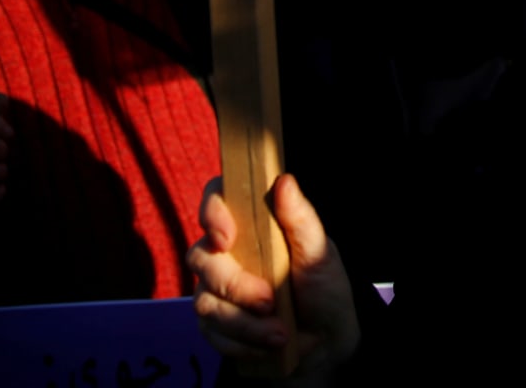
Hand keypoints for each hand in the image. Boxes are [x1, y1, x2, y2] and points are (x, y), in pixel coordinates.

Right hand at [190, 174, 359, 372]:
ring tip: (280, 333)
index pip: (216, 199)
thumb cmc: (323, 289)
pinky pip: (210, 332)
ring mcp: (214, 288)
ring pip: (204, 300)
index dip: (212, 213)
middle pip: (201, 256)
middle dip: (236, 285)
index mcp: (253, 224)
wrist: (324, 342)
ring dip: (244, 322)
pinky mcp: (212, 323)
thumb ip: (300, 220)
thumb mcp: (319, 254)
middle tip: (270, 302)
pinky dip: (242, 342)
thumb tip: (284, 180)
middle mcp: (226, 252)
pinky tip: (268, 344)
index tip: (228, 237)